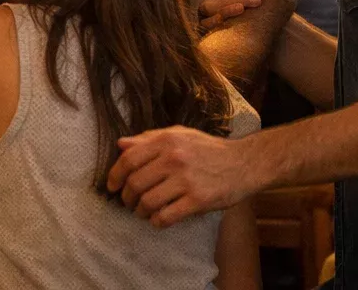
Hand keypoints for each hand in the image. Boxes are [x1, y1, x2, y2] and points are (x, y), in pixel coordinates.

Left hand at [107, 125, 263, 227]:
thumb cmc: (208, 149)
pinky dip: (157, 221)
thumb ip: (148, 139)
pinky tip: (158, 219)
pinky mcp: (199, 201)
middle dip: (126, 197)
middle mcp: (174, 158)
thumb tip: (120, 144)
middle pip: (135, 183)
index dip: (115, 175)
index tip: (112, 186)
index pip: (129, 159)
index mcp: (166, 140)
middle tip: (128, 202)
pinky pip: (167, 216)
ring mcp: (186, 181)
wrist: (245, 163)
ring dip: (140, 211)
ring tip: (142, 212)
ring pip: (148, 202)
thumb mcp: (179, 135)